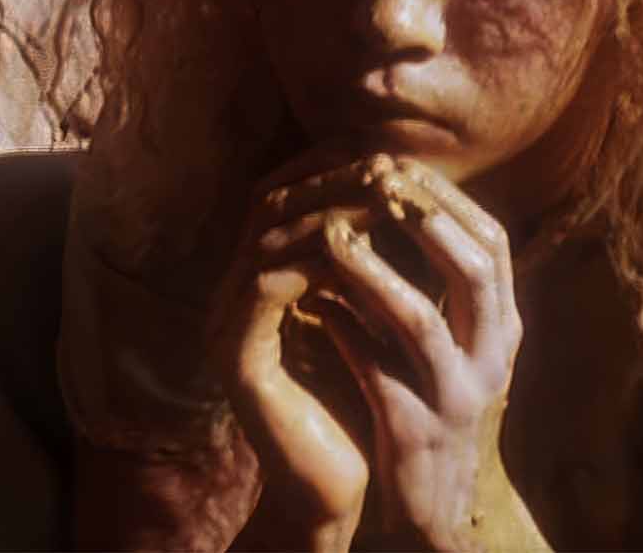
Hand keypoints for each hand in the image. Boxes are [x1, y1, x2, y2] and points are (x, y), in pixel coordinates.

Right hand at [206, 148, 378, 551]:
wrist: (335, 488)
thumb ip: (376, 263)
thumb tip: (415, 194)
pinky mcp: (236, 356)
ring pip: (267, 237)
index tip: (388, 154)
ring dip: (328, 211)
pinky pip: (268, 288)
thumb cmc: (359, 402)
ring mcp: (227, 322)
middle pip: (268, 202)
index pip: (283, 194)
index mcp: (260, 276)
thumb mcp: (372, 318)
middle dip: (330, 178)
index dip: (331, 167)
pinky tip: (361, 254)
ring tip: (383, 198)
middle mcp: (233, 291)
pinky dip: (315, 262)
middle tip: (386, 165)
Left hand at [310, 155, 545, 551]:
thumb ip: (444, 284)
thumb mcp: (455, 343)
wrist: (438, 504)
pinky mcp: (416, 433)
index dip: (450, 200)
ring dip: (373, 276)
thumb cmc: (435, 405)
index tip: (402, 163)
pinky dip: (345, 338)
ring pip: (422, 324)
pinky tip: (312, 312)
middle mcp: (492, 358)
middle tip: (374, 184)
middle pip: (475, 273)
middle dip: (426, 222)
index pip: (494, 245)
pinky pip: (378, 377)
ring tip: (329, 240)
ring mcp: (457, 398)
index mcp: (503, 327)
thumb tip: (409, 198)